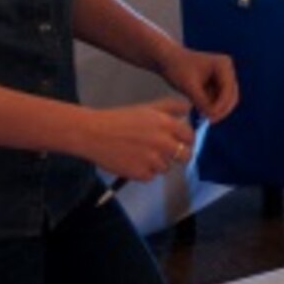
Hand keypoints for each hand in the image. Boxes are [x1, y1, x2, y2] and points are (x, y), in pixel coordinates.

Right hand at [79, 96, 194, 182]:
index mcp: (167, 124)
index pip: (190, 137)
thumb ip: (171, 107)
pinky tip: (132, 161)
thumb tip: (189, 109)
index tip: (178, 140)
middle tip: (163, 151)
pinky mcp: (141, 174)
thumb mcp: (148, 108)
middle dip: (178, 154)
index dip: (185, 139)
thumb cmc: (120, 119)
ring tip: (141, 153)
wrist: (93, 133)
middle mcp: (163, 143)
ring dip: (158, 163)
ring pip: (166, 167)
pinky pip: (151, 176)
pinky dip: (144, 172)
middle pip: (185, 156)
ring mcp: (153, 160)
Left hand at [157, 44, 238, 121]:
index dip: (221, 106)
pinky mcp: (217, 82)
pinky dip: (211, 106)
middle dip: (221, 109)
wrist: (167, 60)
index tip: (210, 118)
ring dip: (216, 109)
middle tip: (209, 121)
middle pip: (231, 96)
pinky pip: (219, 99)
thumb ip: (202, 101)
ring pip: (226, 99)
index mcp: (223, 65)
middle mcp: (227, 70)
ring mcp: (223, 76)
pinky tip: (200, 111)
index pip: (228, 90)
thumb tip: (212, 115)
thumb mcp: (189, 87)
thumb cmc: (177, 69)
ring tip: (201, 116)